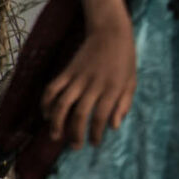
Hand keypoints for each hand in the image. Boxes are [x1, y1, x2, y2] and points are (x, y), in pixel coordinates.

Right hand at [43, 0, 134, 148]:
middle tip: (75, 146)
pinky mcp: (67, 71)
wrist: (111, 32)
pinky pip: (52, 89)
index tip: (93, 143)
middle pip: (80, 114)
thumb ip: (123, 104)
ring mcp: (78, 77)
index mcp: (113, 88)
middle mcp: (94, 84)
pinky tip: (47, 115)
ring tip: (56, 136)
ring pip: (61, 104)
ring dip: (56, 123)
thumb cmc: (124, 59)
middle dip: (75, 134)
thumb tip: (114, 127)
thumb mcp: (132, 81)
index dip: (95, 133)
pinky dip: (46, 103)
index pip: (101, 117)